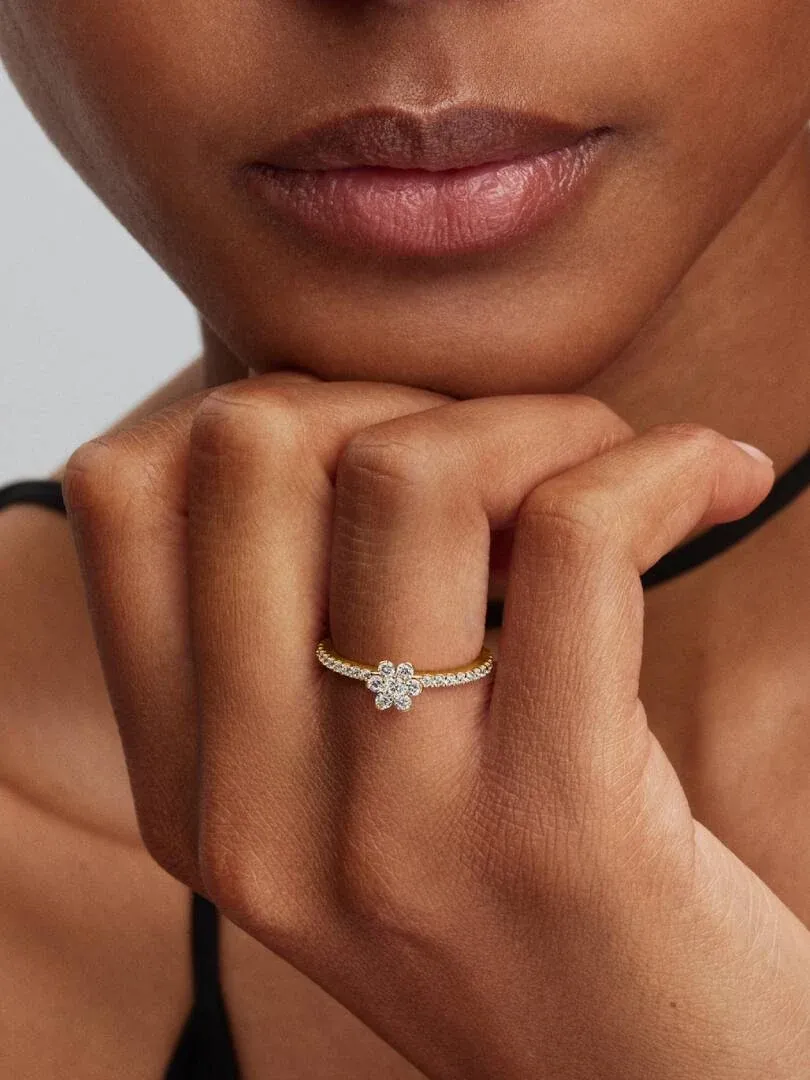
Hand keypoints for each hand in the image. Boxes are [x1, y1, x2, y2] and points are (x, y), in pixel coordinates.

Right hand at [63, 372, 809, 1078]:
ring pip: (410, 474)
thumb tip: (356, 416)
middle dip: (401, 400)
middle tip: (510, 459)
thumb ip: (302, 640)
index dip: (262, 416)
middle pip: (251, 448)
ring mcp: (393, 830)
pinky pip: (577, 536)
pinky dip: (661, 467)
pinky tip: (716, 483)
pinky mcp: (557, 827)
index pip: (126, 496)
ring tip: (614, 475)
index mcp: (192, 791)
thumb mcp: (352, 797)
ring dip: (540, 423)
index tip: (382, 455)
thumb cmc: (517, 916)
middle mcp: (256, 812)